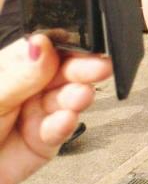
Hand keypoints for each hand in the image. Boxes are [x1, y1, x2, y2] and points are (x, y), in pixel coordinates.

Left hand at [0, 34, 111, 183]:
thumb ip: (19, 76)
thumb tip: (42, 44)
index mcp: (13, 67)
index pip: (46, 47)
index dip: (67, 44)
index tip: (82, 44)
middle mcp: (30, 87)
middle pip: (64, 71)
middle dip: (83, 68)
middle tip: (97, 68)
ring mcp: (40, 112)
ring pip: (68, 98)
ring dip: (77, 96)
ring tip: (80, 97)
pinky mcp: (47, 139)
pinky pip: (62, 128)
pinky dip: (66, 124)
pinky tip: (65, 119)